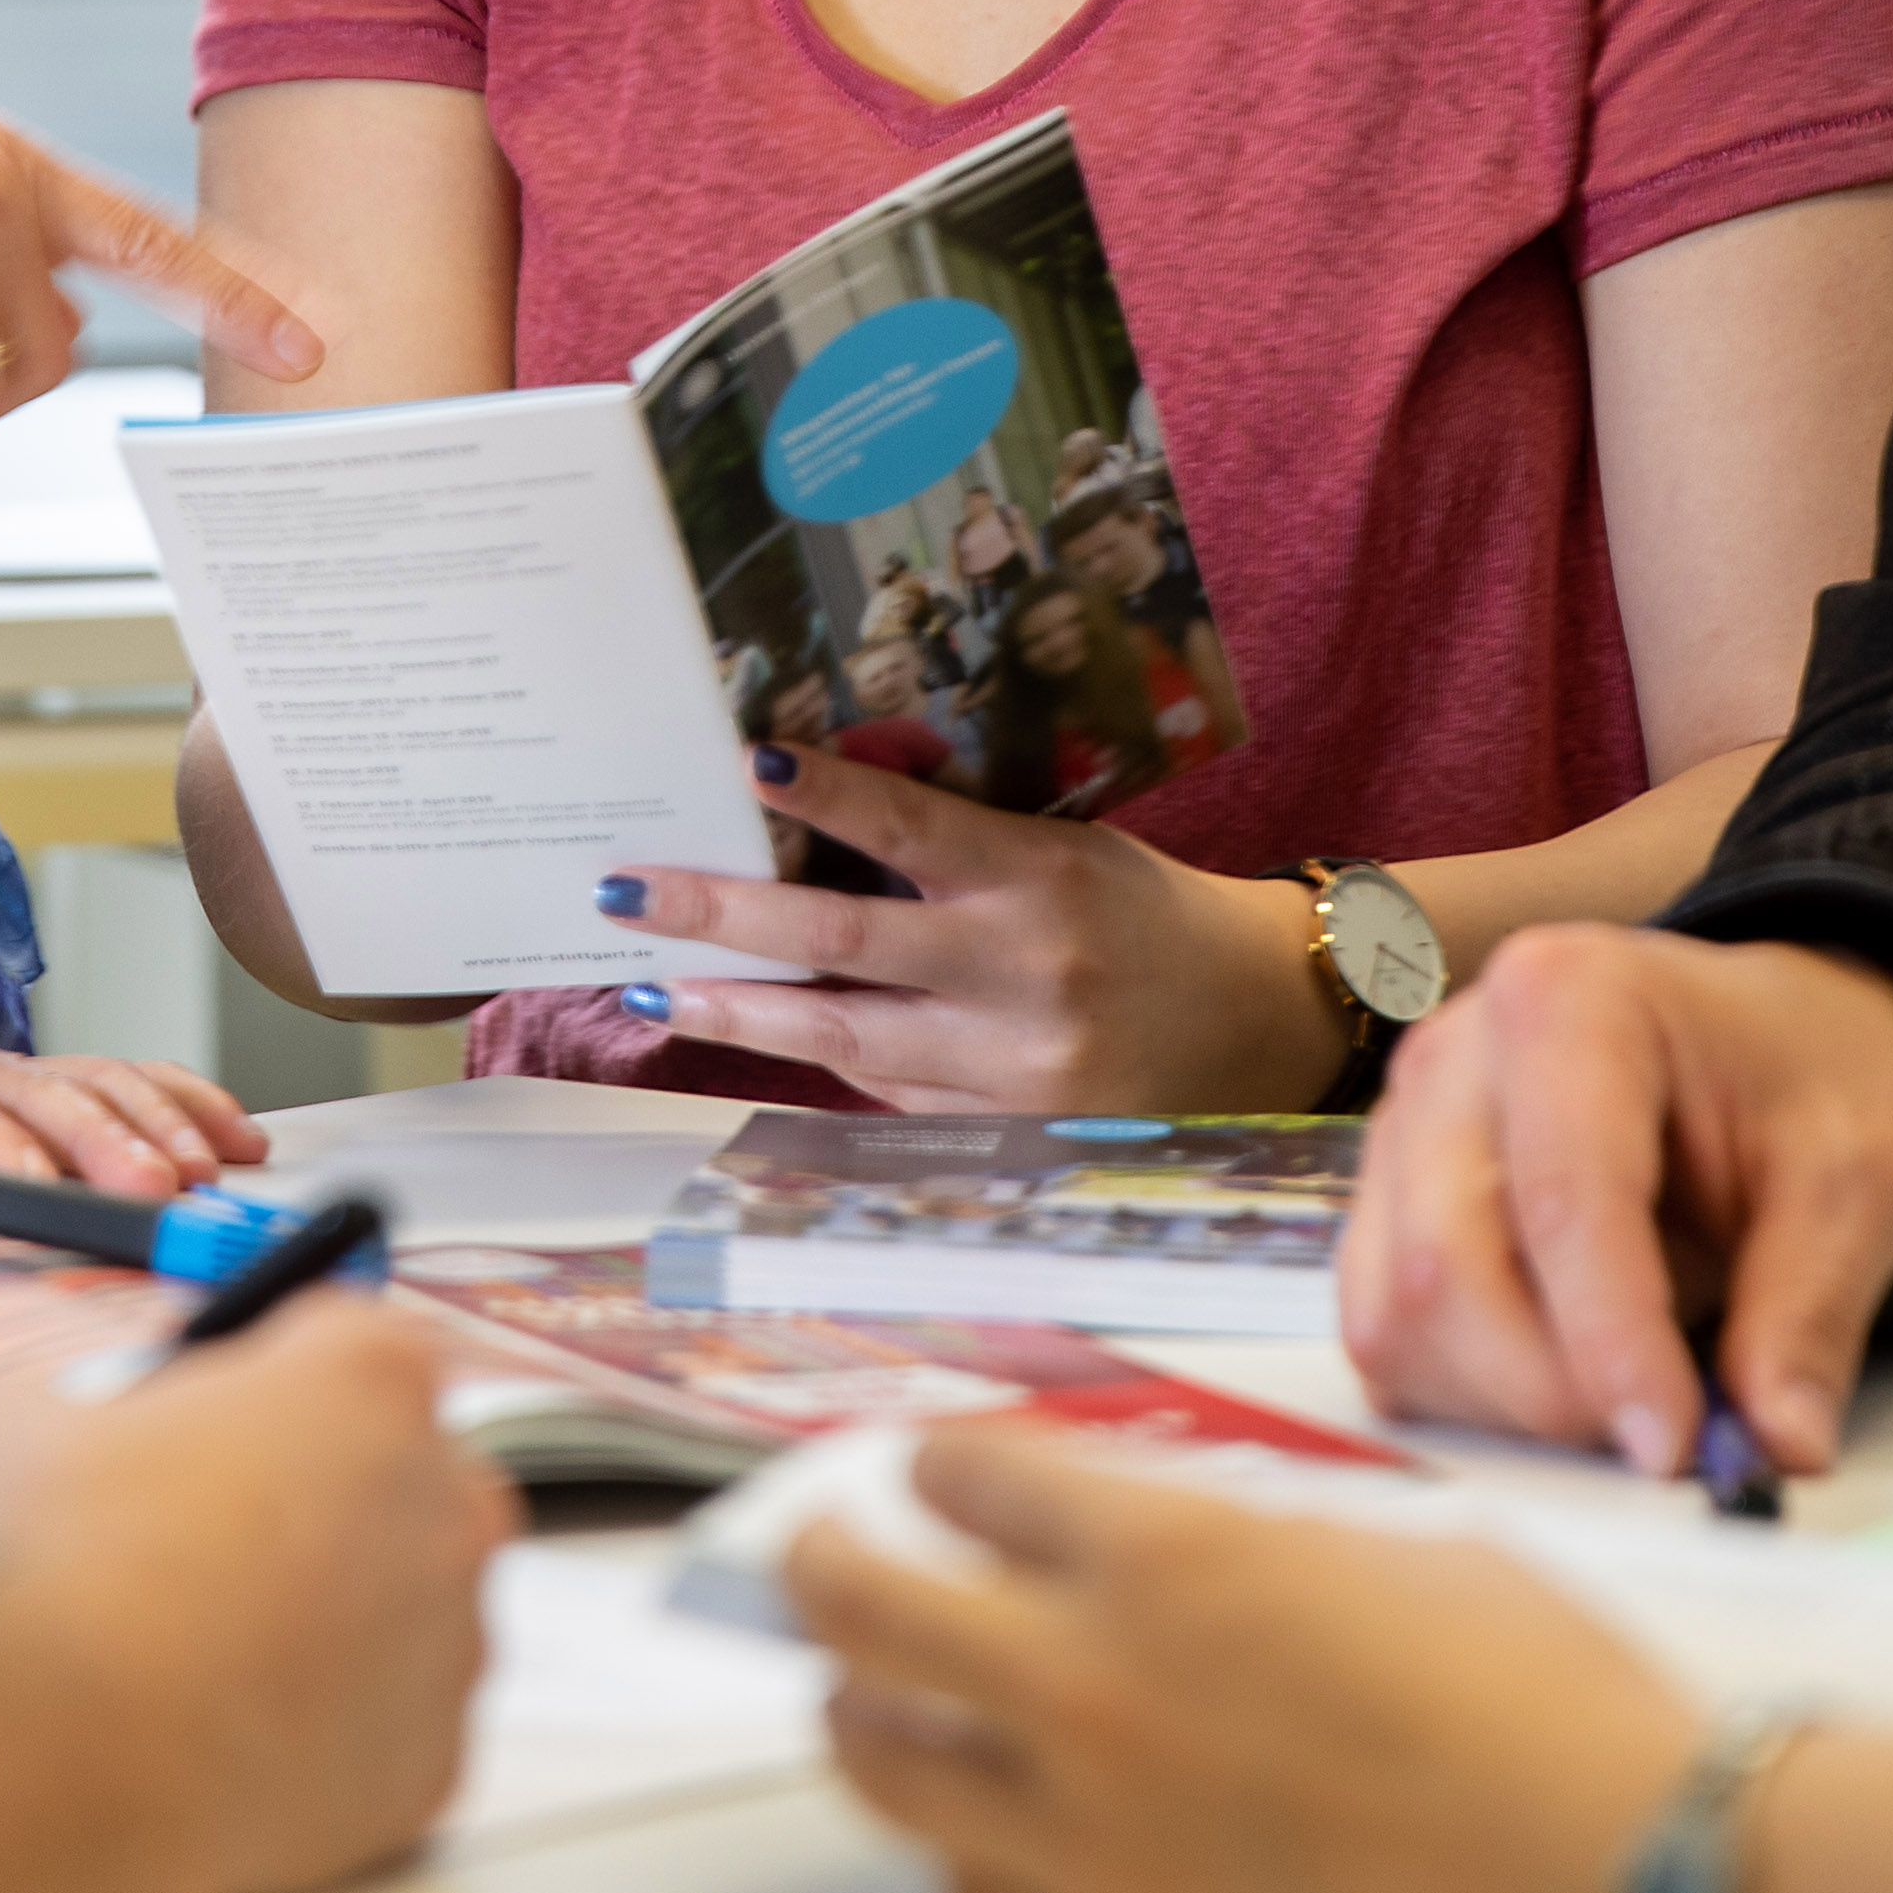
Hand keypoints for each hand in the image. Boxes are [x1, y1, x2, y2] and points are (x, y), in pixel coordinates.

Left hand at [0, 984, 263, 1202]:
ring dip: (152, 1125)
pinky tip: (231, 1134)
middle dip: (98, 1145)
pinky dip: (180, 1101)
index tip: (37, 1186)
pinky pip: (115, 1077)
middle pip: (28, 1095)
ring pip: (84, 1081)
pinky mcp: (29, 1079)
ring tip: (202, 1173)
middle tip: (153, 1195)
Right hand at [0, 1299, 510, 1892]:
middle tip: (213, 1541)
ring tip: (207, 1658)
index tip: (216, 1416)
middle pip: (401, 1476)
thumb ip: (91, 1400)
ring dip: (333, 1623)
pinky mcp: (433, 1768)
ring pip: (407, 1614)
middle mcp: (444, 1504)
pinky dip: (333, 1737)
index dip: (268, 1374)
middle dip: (324, 1498)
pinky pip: (393, 1733)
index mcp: (367, 1382)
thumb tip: (78, 1422)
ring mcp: (452, 1645)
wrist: (61, 1772)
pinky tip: (232, 1742)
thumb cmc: (54, 1581)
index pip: (348, 1340)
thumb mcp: (25, 1421)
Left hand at [590, 744, 1336, 1109]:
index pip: (911, 825)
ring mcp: (1012, 1066)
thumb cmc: (1152, 916)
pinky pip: (890, 1093)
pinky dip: (828, 1060)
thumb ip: (961, 839)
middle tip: (628, 894)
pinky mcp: (1009, 1133)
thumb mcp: (1069, 848)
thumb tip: (822, 802)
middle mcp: (1021, 976)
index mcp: (1040, 881)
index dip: (828, 794)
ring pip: (843, 1037)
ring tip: (654, 989)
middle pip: (840, 942)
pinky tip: (768, 1036)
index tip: (747, 759)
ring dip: (738, 1013)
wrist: (1264, 1022)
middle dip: (720, 916)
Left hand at [796, 1421, 1677, 1892]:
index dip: (943, 1463)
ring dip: (867, 1710)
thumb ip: (1243, 1535)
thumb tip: (1166, 1543)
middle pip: (858, 1606)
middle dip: (823, 1561)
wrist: (1623, 1890)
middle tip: (821, 1553)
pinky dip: (968, 1858)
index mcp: (1168, 1554)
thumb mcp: (1391, 1542)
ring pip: (877, 1762)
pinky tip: (997, 1834)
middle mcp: (1091, 1688)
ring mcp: (1087, 1838)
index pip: (964, 1477)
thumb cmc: (1545, 1710)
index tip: (937, 1471)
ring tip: (878, 1696)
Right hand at [1338, 926, 1892, 1476]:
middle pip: (1447, 1267)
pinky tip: (1566, 1372)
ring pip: (1396, 1317)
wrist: (1767, 1042)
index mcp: (1572, 999)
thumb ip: (1810, 1315)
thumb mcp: (1854, 1181)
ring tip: (1627, 1385)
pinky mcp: (1386, 1205)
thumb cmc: (1803, 1082)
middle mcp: (1455, 1055)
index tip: (1673, 1448)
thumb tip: (1779, 1447)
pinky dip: (1468, 1393)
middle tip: (1669, 1432)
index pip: (1563, 1197)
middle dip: (1555, 1388)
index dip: (1611, 1343)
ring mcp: (1403, 1131)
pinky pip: (1386, 1336)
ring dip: (1508, 1401)